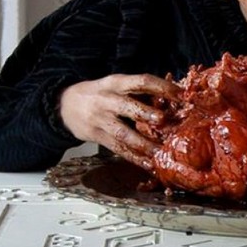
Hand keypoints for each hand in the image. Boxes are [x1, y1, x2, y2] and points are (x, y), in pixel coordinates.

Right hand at [59, 73, 178, 165]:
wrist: (65, 105)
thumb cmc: (99, 93)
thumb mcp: (115, 84)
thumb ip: (139, 90)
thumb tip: (172, 98)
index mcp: (116, 83)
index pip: (141, 81)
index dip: (162, 87)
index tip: (180, 95)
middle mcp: (107, 100)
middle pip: (128, 106)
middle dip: (146, 113)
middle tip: (164, 120)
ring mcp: (101, 120)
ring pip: (123, 133)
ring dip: (142, 143)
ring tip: (159, 151)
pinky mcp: (98, 137)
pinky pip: (118, 149)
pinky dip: (134, 158)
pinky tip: (148, 164)